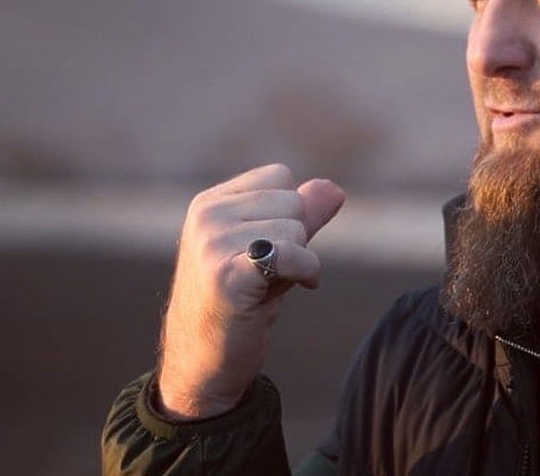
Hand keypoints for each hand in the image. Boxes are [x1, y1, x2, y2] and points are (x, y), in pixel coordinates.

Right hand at [156, 164, 344, 418]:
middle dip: (296, 239)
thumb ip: (303, 215)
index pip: (280, 176)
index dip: (290, 214)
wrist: (204, 364)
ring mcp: (212, 244)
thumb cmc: (241, 303)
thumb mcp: (272, 248)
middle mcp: (206, 216)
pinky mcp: (226, 275)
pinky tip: (300, 287)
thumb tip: (335, 189)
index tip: (269, 250)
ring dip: (299, 261)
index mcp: (210, 202)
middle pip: (293, 201)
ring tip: (268, 286)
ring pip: (296, 229)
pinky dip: (306, 271)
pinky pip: (291, 254)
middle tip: (269, 274)